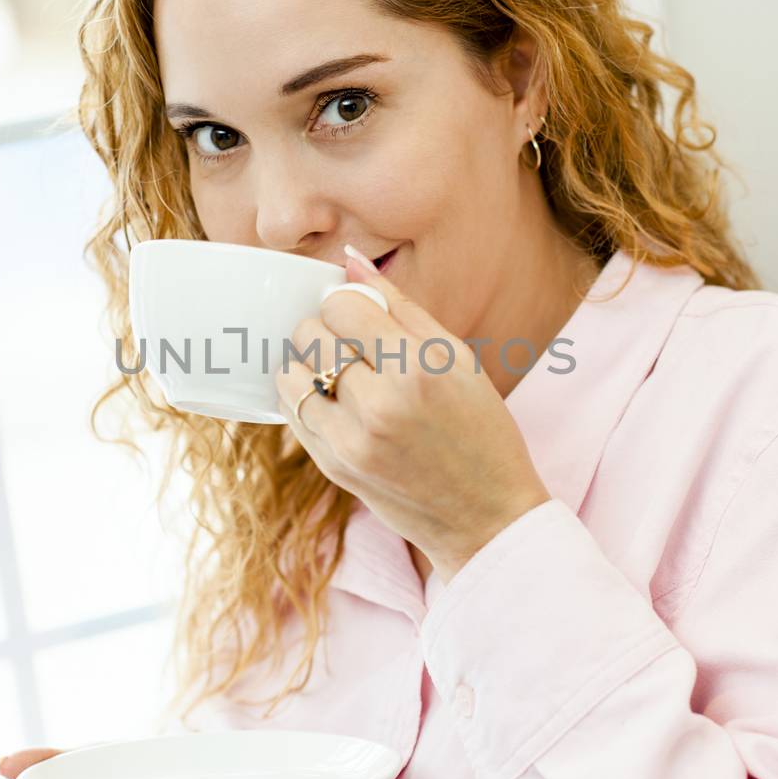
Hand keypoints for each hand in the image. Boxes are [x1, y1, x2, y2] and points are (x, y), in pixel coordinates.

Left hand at [275, 248, 550, 581]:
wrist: (486, 516)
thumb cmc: (481, 429)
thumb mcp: (458, 359)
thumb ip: (402, 307)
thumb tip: (349, 262)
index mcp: (419, 368)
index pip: (341, 306)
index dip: (346, 305)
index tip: (359, 316)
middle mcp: (381, 404)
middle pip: (310, 334)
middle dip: (324, 330)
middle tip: (349, 344)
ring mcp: (353, 441)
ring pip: (291, 373)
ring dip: (307, 364)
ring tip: (338, 374)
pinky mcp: (335, 468)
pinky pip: (293, 412)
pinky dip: (304, 397)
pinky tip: (332, 400)